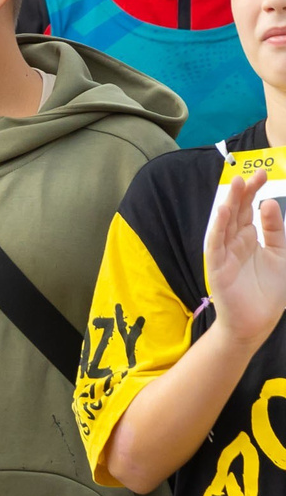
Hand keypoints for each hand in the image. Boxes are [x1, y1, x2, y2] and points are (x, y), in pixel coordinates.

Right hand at [206, 170, 285, 350]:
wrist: (258, 321)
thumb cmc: (268, 291)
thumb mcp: (280, 254)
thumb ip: (275, 230)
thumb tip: (268, 203)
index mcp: (248, 238)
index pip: (248, 210)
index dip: (254, 192)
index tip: (263, 174)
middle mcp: (234, 243)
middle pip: (236, 212)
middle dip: (242, 193)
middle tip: (251, 174)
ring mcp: (224, 254)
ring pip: (224, 224)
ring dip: (228, 204)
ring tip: (235, 185)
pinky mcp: (217, 267)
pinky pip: (215, 244)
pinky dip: (218, 227)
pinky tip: (224, 212)